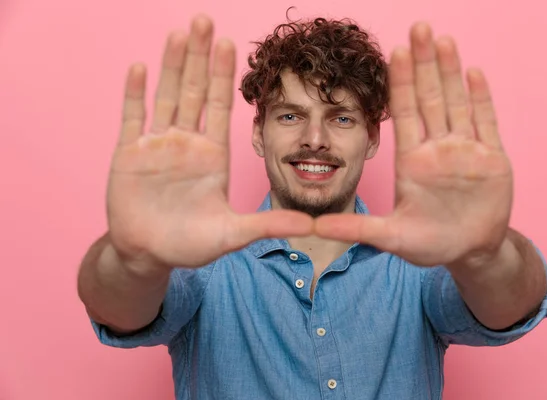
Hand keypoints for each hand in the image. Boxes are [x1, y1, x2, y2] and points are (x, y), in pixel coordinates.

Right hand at [107, 15, 312, 271]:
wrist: (149, 255)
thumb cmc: (190, 245)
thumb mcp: (232, 234)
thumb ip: (268, 226)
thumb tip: (312, 227)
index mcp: (212, 155)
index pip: (219, 106)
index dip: (222, 75)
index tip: (229, 43)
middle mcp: (186, 144)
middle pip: (193, 91)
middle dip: (199, 57)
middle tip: (204, 19)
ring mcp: (157, 146)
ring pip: (165, 96)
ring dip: (170, 65)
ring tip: (178, 33)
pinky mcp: (129, 155)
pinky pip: (132, 118)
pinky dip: (135, 94)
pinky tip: (140, 67)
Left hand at [315, 22, 512, 266]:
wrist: (471, 252)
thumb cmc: (431, 245)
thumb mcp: (392, 238)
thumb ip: (358, 230)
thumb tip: (316, 228)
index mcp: (412, 161)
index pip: (404, 113)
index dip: (400, 82)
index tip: (394, 51)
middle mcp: (436, 149)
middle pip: (430, 98)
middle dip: (424, 63)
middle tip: (418, 26)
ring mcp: (465, 151)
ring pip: (456, 102)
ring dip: (450, 71)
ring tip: (442, 39)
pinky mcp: (492, 158)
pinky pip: (485, 122)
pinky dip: (480, 98)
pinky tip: (473, 72)